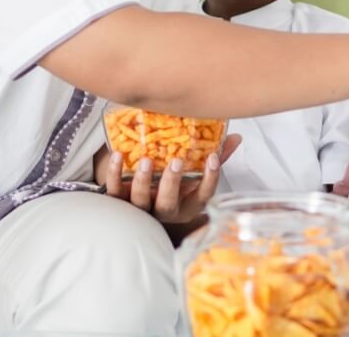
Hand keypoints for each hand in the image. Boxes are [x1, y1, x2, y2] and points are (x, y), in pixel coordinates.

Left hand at [95, 134, 241, 225]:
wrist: (139, 201)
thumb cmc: (172, 184)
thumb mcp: (195, 175)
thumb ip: (216, 158)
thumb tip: (235, 137)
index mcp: (186, 206)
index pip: (202, 196)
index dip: (210, 180)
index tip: (214, 158)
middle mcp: (164, 211)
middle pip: (168, 204)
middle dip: (172, 184)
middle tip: (177, 162)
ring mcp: (140, 208)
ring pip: (140, 202)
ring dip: (143, 182)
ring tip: (146, 161)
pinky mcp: (118, 202)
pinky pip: (113, 192)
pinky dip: (113, 173)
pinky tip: (117, 155)